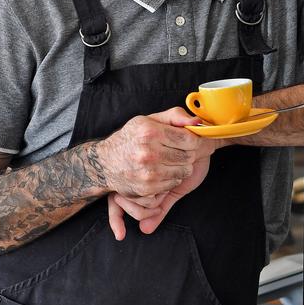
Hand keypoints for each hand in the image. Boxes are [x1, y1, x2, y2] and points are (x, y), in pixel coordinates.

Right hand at [102, 107, 216, 239]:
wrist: (105, 163)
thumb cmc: (131, 138)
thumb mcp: (149, 120)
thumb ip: (175, 116)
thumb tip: (197, 121)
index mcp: (150, 132)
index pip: (189, 139)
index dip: (196, 140)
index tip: (195, 140)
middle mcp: (149, 153)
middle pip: (189, 156)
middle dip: (189, 153)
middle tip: (181, 150)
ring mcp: (148, 173)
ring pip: (185, 171)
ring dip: (182, 166)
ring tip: (170, 160)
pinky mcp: (148, 188)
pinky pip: (174, 183)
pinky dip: (173, 177)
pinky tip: (163, 170)